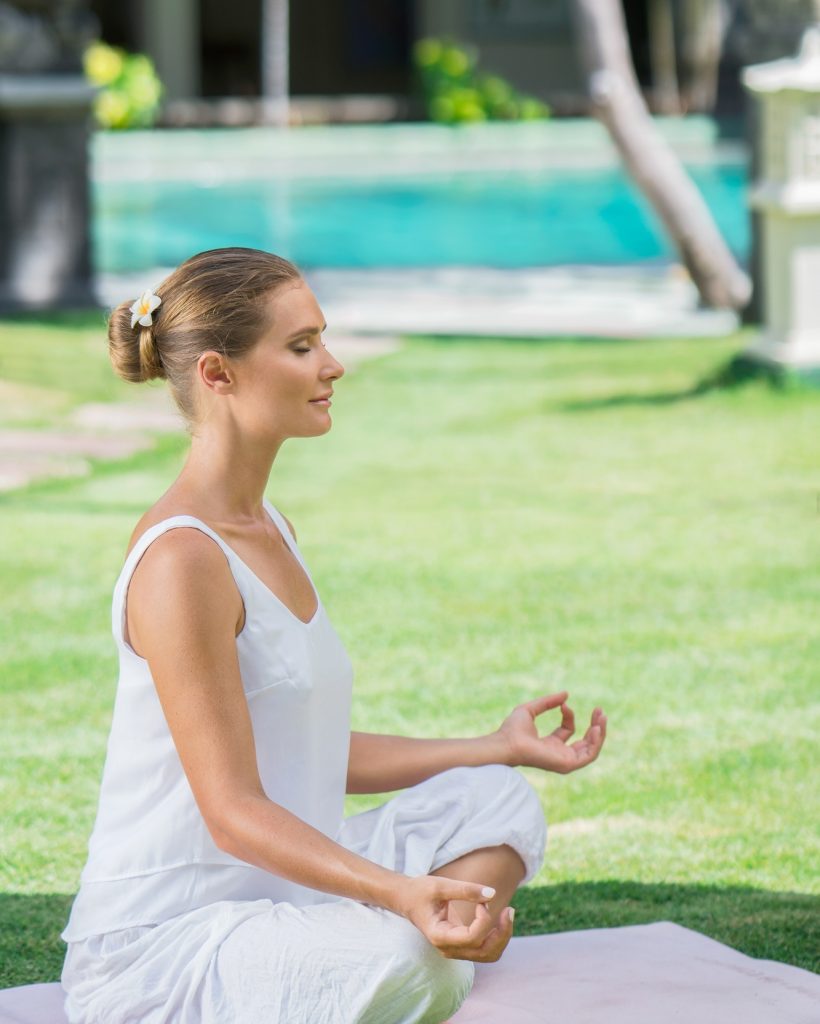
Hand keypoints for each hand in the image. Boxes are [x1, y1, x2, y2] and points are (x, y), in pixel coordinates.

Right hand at [396, 875, 514, 962]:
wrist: (408, 899)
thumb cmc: (421, 891)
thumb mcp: (440, 885)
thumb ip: (465, 890)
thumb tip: (492, 894)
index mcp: (439, 936)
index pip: (472, 938)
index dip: (484, 920)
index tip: (482, 900)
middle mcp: (448, 949)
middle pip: (485, 952)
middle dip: (502, 934)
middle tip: (510, 910)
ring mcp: (455, 949)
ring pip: (489, 954)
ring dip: (502, 937)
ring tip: (507, 914)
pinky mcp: (462, 945)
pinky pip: (486, 948)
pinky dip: (496, 936)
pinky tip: (498, 918)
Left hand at [494, 691, 606, 773]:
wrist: (507, 742)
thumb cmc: (513, 729)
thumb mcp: (531, 709)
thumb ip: (548, 702)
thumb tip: (566, 694)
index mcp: (550, 744)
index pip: (568, 730)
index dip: (569, 715)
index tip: (563, 705)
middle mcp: (558, 754)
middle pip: (584, 742)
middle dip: (595, 726)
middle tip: (600, 711)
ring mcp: (564, 761)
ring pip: (590, 749)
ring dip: (599, 733)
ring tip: (602, 717)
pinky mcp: (567, 764)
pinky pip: (589, 755)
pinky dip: (595, 742)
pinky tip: (596, 728)